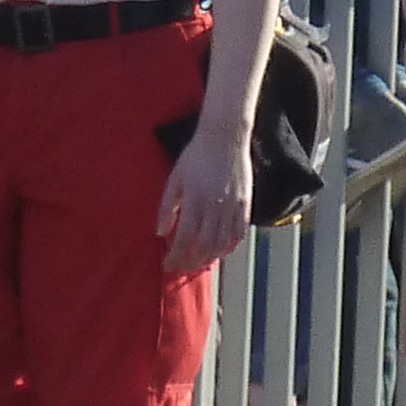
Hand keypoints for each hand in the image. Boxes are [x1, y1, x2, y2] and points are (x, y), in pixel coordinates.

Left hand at [155, 118, 250, 276]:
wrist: (224, 138)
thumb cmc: (195, 156)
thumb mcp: (174, 178)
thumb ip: (166, 207)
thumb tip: (160, 233)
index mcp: (194, 200)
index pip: (184, 238)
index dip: (175, 256)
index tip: (167, 265)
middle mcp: (215, 206)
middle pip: (204, 246)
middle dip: (192, 262)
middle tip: (183, 268)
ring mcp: (232, 206)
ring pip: (223, 243)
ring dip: (211, 258)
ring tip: (200, 263)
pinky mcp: (245, 203)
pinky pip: (240, 232)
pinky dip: (231, 246)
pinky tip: (222, 251)